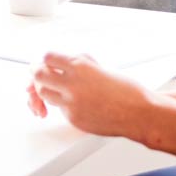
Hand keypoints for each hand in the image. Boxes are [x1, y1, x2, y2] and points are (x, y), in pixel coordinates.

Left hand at [29, 52, 155, 138]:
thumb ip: (81, 65)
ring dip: (47, 91)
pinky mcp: (73, 117)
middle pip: (37, 75)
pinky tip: (77, 105)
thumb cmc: (126, 91)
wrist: (139, 113)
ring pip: (44, 93)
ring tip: (57, 91)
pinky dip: (64, 106)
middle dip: (36, 75)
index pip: (47, 57)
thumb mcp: (101, 68)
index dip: (45, 61)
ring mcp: (71, 101)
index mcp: (80, 65)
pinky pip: (60, 109)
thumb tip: (65, 63)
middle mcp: (72, 82)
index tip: (45, 63)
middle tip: (38, 76)